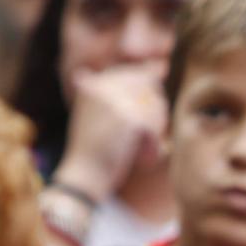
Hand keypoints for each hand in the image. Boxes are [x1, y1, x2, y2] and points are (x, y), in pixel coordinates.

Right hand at [53, 64, 167, 200]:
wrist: (84, 178)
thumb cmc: (96, 151)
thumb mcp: (102, 114)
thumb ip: (125, 91)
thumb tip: (162, 67)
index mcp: (94, 84)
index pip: (137, 76)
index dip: (146, 98)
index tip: (137, 124)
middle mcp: (102, 86)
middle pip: (151, 88)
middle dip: (153, 112)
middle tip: (139, 138)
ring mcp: (115, 100)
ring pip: (157, 106)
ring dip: (156, 129)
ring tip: (139, 147)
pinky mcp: (129, 118)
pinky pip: (156, 125)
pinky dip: (153, 145)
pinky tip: (142, 158)